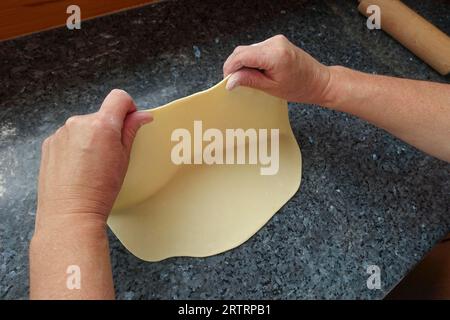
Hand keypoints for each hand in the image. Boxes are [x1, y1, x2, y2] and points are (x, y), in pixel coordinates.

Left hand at [35, 89, 152, 232]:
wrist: (70, 213)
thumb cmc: (100, 189)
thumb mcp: (124, 159)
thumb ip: (131, 131)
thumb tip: (142, 115)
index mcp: (101, 124)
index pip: (119, 97)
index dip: (129, 108)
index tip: (130, 123)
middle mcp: (78, 123)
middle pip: (101, 115)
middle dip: (109, 129)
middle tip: (111, 155)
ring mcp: (60, 133)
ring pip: (84, 127)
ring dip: (91, 138)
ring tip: (92, 165)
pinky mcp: (49, 144)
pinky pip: (68, 138)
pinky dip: (75, 147)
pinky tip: (78, 168)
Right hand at [223, 35, 331, 104]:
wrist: (318, 81)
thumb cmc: (299, 87)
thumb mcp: (271, 87)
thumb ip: (249, 81)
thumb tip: (230, 81)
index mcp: (274, 54)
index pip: (241, 56)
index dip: (230, 68)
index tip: (227, 81)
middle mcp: (274, 43)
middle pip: (242, 51)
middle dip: (235, 66)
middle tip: (235, 82)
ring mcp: (276, 40)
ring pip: (248, 50)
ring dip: (244, 63)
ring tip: (250, 79)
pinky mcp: (277, 42)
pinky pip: (257, 49)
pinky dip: (252, 60)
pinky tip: (258, 72)